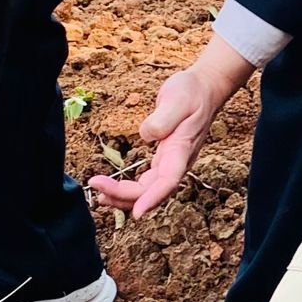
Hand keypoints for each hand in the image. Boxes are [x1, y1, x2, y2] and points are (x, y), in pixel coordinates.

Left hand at [89, 42, 247, 220]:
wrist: (205, 89)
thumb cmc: (192, 92)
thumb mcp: (178, 98)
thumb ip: (163, 118)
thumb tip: (147, 135)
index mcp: (181, 150)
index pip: (168, 181)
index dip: (153, 198)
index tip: (137, 212)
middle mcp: (177, 162)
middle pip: (152, 191)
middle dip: (125, 196)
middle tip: (96, 187)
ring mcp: (171, 163)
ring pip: (148, 191)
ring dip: (124, 197)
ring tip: (99, 195)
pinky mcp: (165, 159)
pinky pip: (147, 183)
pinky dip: (129, 189)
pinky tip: (112, 188)